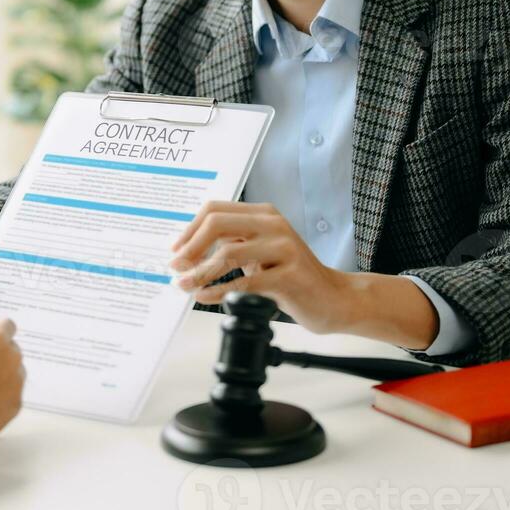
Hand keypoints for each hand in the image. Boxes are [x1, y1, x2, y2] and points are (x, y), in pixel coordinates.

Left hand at [168, 201, 353, 333]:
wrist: (334, 298)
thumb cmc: (292, 277)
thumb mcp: (260, 251)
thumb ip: (232, 242)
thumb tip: (186, 252)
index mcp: (263, 214)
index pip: (215, 210)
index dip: (189, 230)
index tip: (175, 250)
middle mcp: (273, 224)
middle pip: (217, 224)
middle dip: (190, 247)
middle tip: (176, 267)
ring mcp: (284, 247)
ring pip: (228, 253)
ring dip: (199, 272)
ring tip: (185, 285)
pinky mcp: (290, 274)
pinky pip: (245, 281)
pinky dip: (219, 290)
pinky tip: (206, 297)